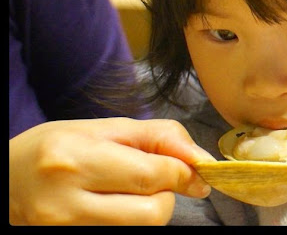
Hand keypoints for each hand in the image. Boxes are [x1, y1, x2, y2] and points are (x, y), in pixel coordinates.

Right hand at [9, 117, 216, 224]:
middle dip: (168, 194)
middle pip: (152, 212)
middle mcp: (67, 199)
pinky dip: (131, 220)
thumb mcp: (101, 129)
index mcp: (76, 157)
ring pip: (141, 228)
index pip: (152, 174)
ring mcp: (65, 228)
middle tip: (159, 180)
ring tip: (131, 191)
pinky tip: (116, 204)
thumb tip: (199, 159)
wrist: (4, 183)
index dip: (184, 173)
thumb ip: (155, 137)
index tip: (196, 171)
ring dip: (150, 209)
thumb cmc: (54, 150)